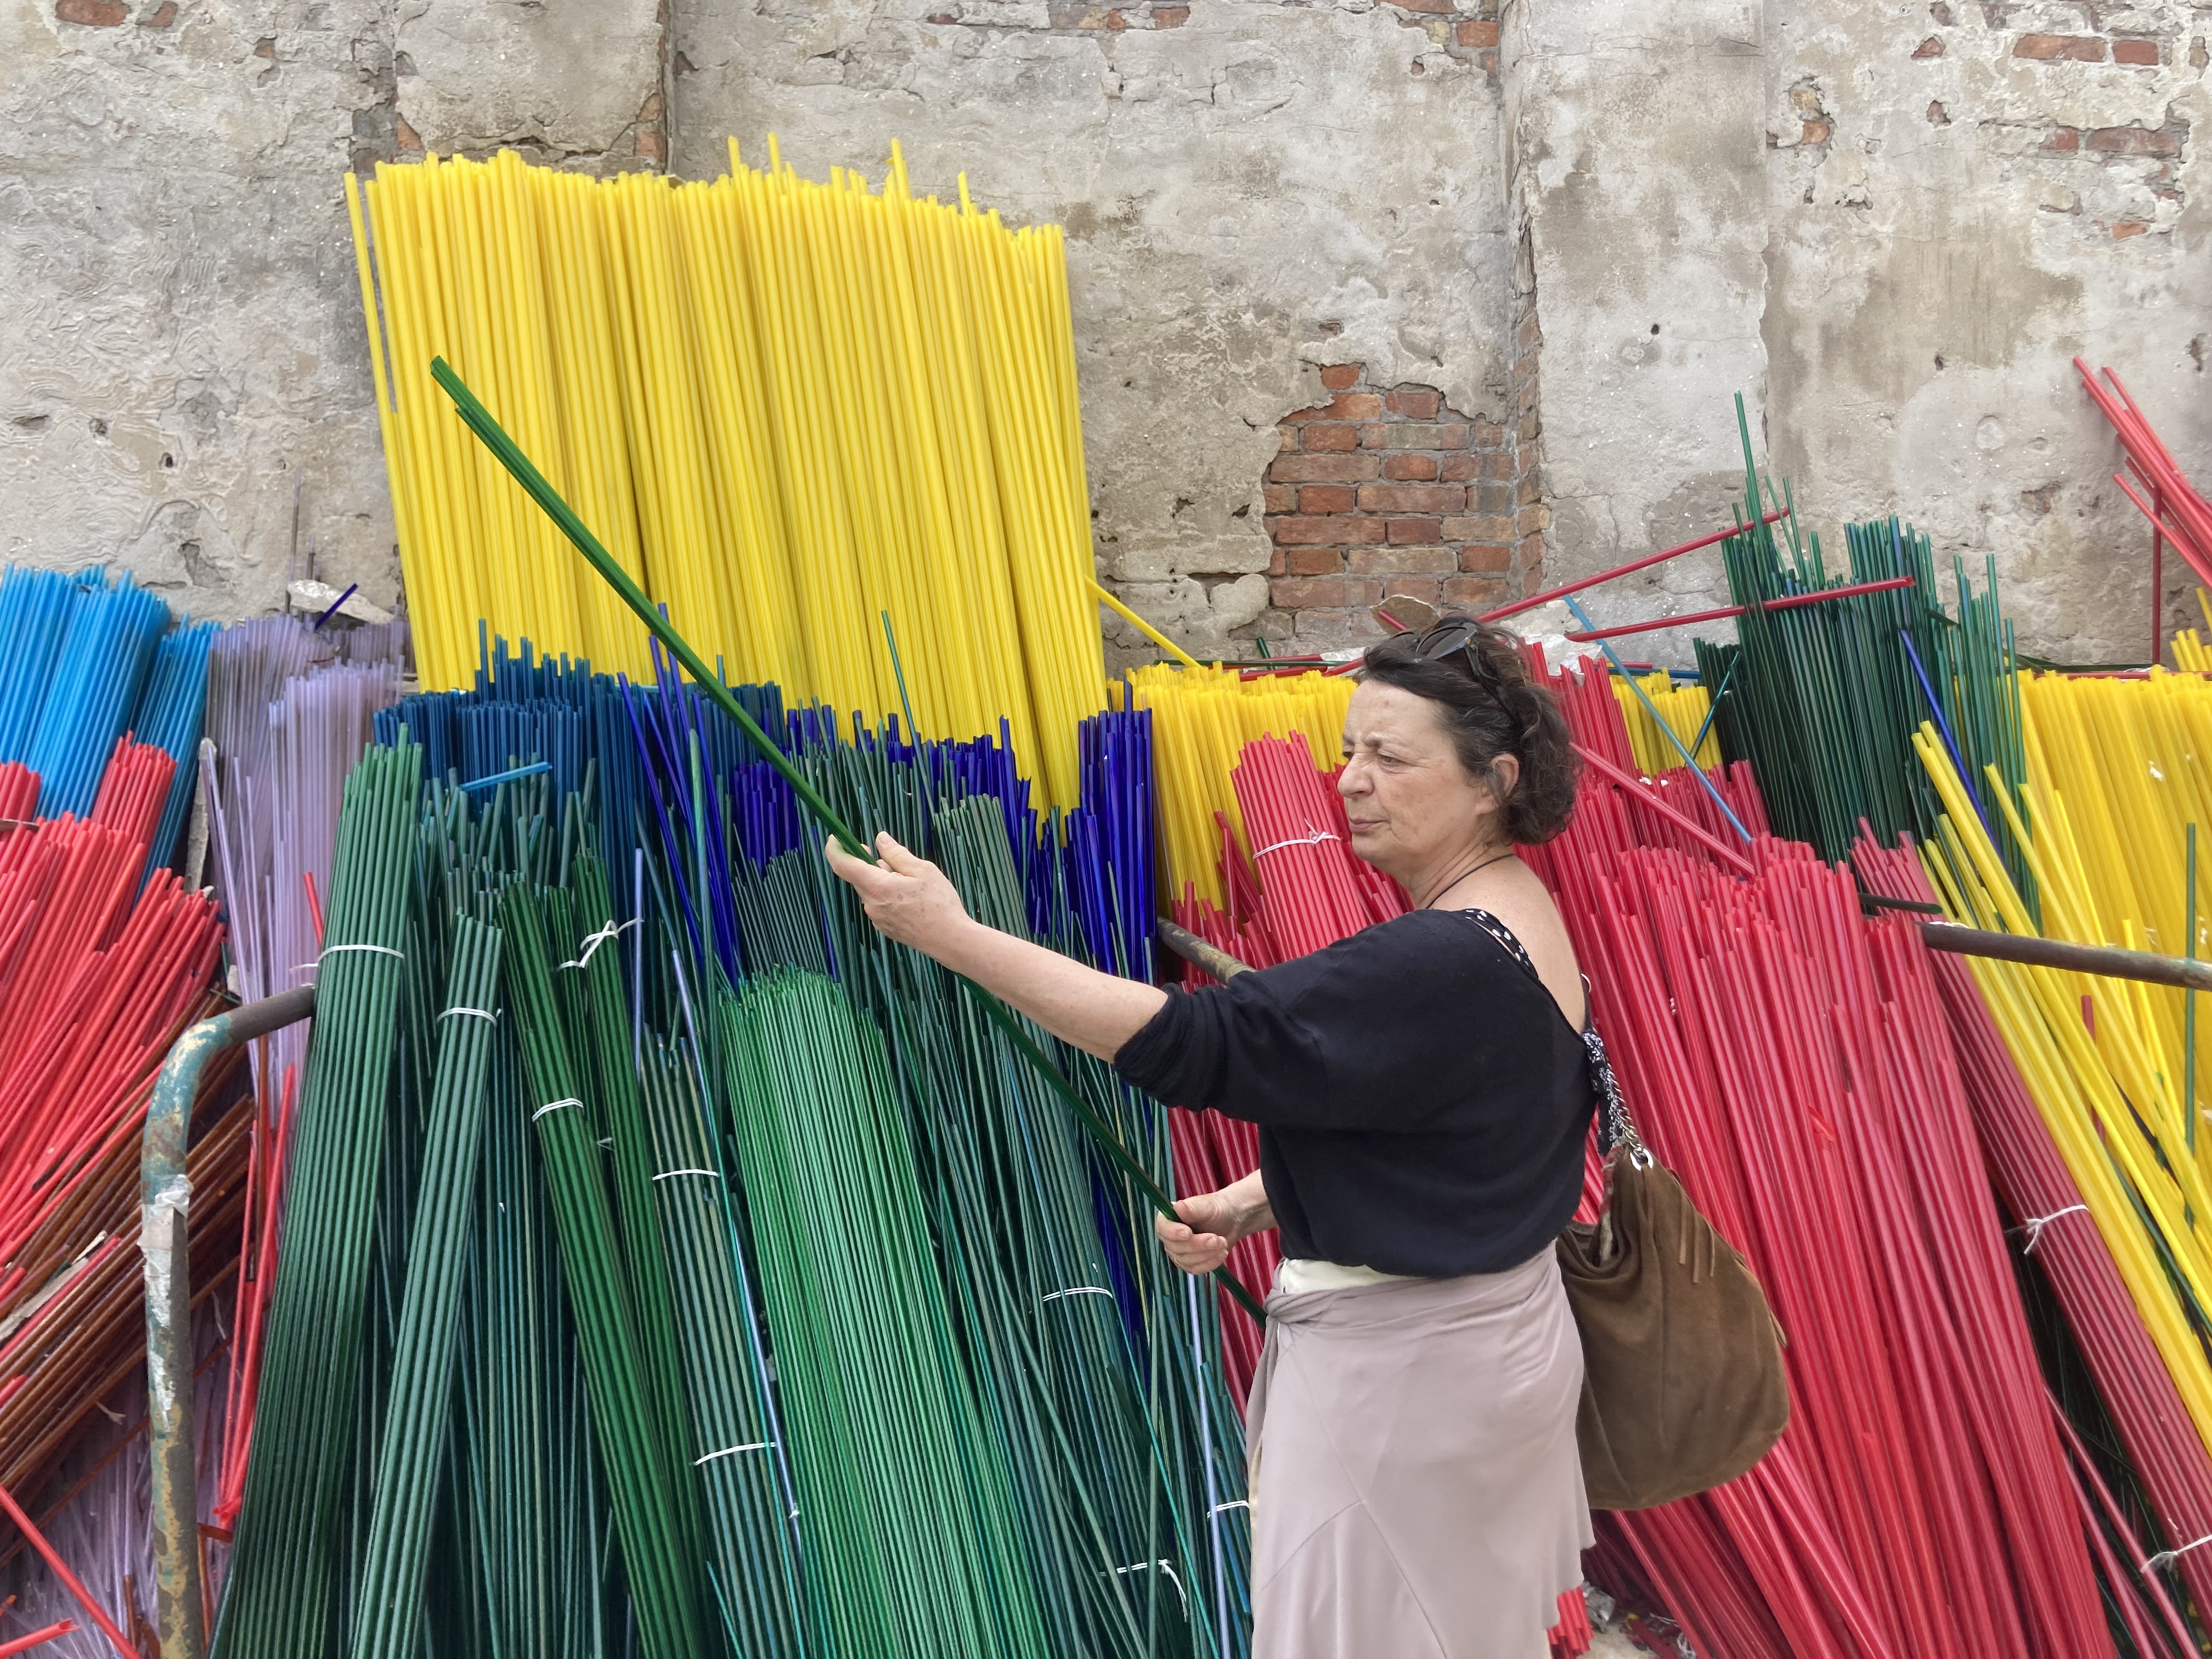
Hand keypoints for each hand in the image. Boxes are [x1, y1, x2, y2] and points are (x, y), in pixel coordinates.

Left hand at [823, 830, 976, 956]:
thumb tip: (880, 839)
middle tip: (896, 860)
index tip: (836, 837)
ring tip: (911, 883)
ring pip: (871, 890)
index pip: (843, 865)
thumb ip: (896, 854)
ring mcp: (877, 918)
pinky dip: (887, 895)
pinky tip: (911, 898)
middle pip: (859, 876)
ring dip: (882, 880)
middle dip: (870, 864)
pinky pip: (878, 904)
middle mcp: (871, 904)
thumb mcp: (922, 870)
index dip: (835, 848)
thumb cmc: (939, 903)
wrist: (950, 940)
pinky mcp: (885, 927)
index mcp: (877, 887)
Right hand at [1154, 1187, 1256, 1275]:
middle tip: (1216, 1239)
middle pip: (1175, 1247)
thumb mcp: (1207, 1206)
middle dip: (1197, 1245)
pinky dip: (1210, 1263)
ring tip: (1223, 1243)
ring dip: (1206, 1254)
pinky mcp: (1190, 1263)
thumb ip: (1192, 1208)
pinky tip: (1221, 1253)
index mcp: (1169, 1218)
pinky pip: (1195, 1269)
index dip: (1173, 1232)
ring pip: (1185, 1261)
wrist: (1231, 1221)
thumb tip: (1177, 1207)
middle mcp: (1170, 1236)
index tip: (1188, 1233)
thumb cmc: (1217, 1209)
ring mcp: (1179, 1251)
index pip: (1163, 1228)